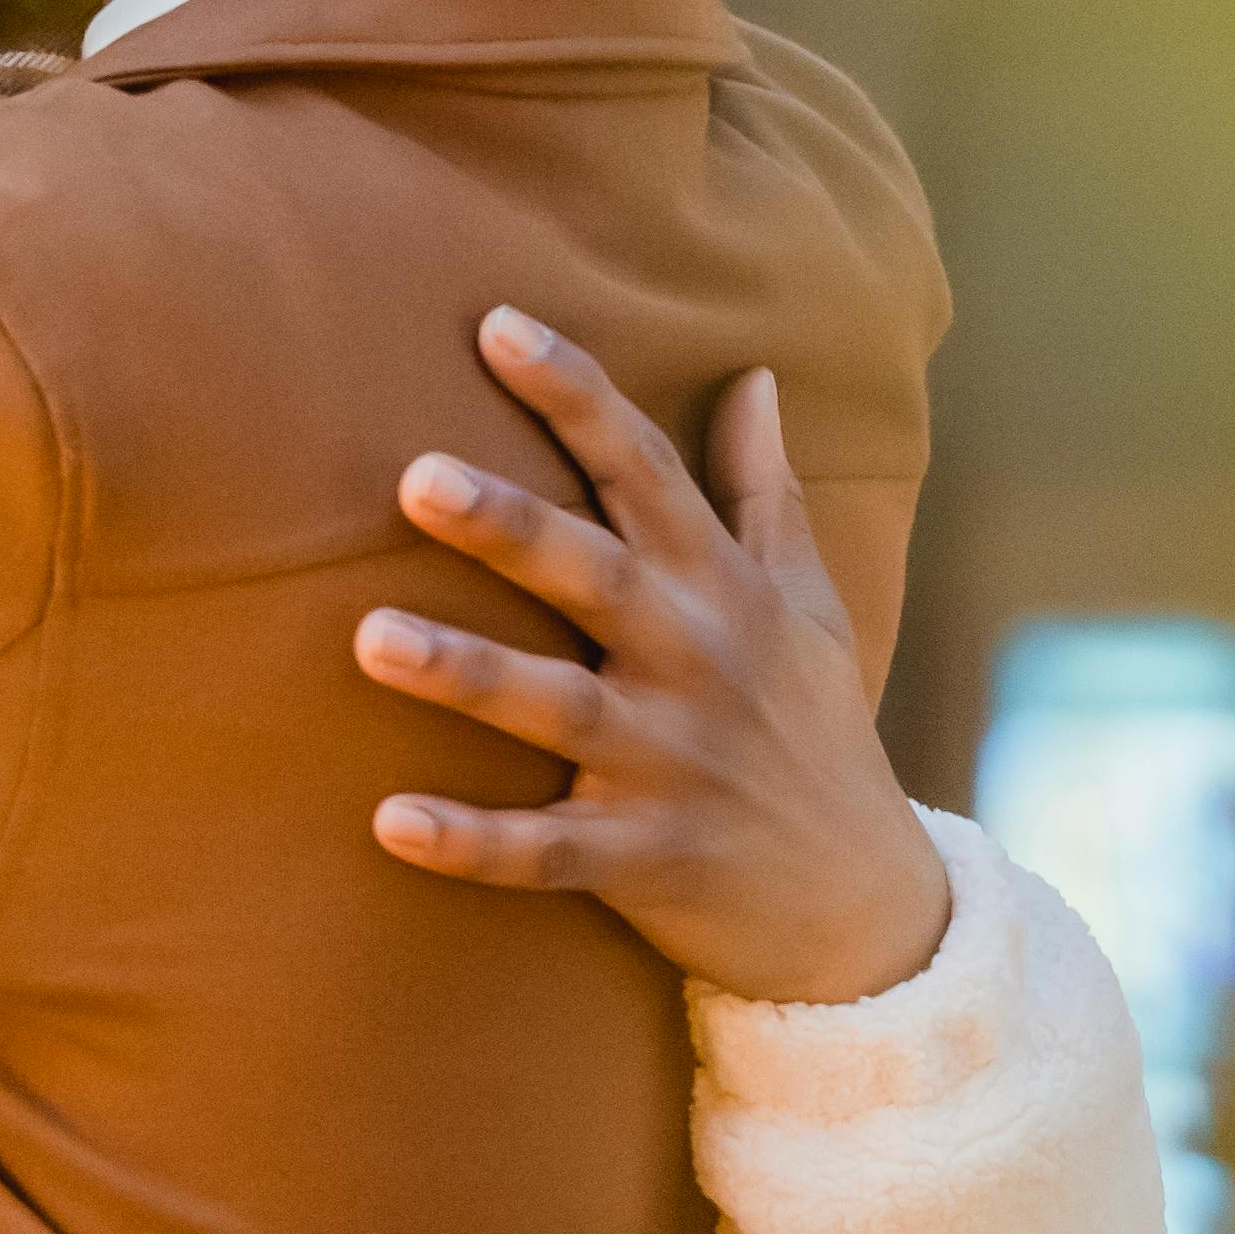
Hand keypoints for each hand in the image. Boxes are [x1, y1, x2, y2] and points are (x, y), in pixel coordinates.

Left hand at [355, 309, 951, 1009]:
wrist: (866, 908)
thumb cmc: (813, 732)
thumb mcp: (807, 604)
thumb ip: (764, 492)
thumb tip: (756, 376)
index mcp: (723, 591)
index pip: (645, 471)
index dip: (575, 398)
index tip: (497, 325)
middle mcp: (696, 664)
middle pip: (594, 578)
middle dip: (510, 527)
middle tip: (414, 476)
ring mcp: (670, 766)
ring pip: (557, 709)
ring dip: (467, 674)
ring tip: (368, 637)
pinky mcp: (646, 860)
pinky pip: (546, 854)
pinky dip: (472, 843)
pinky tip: (389, 822)